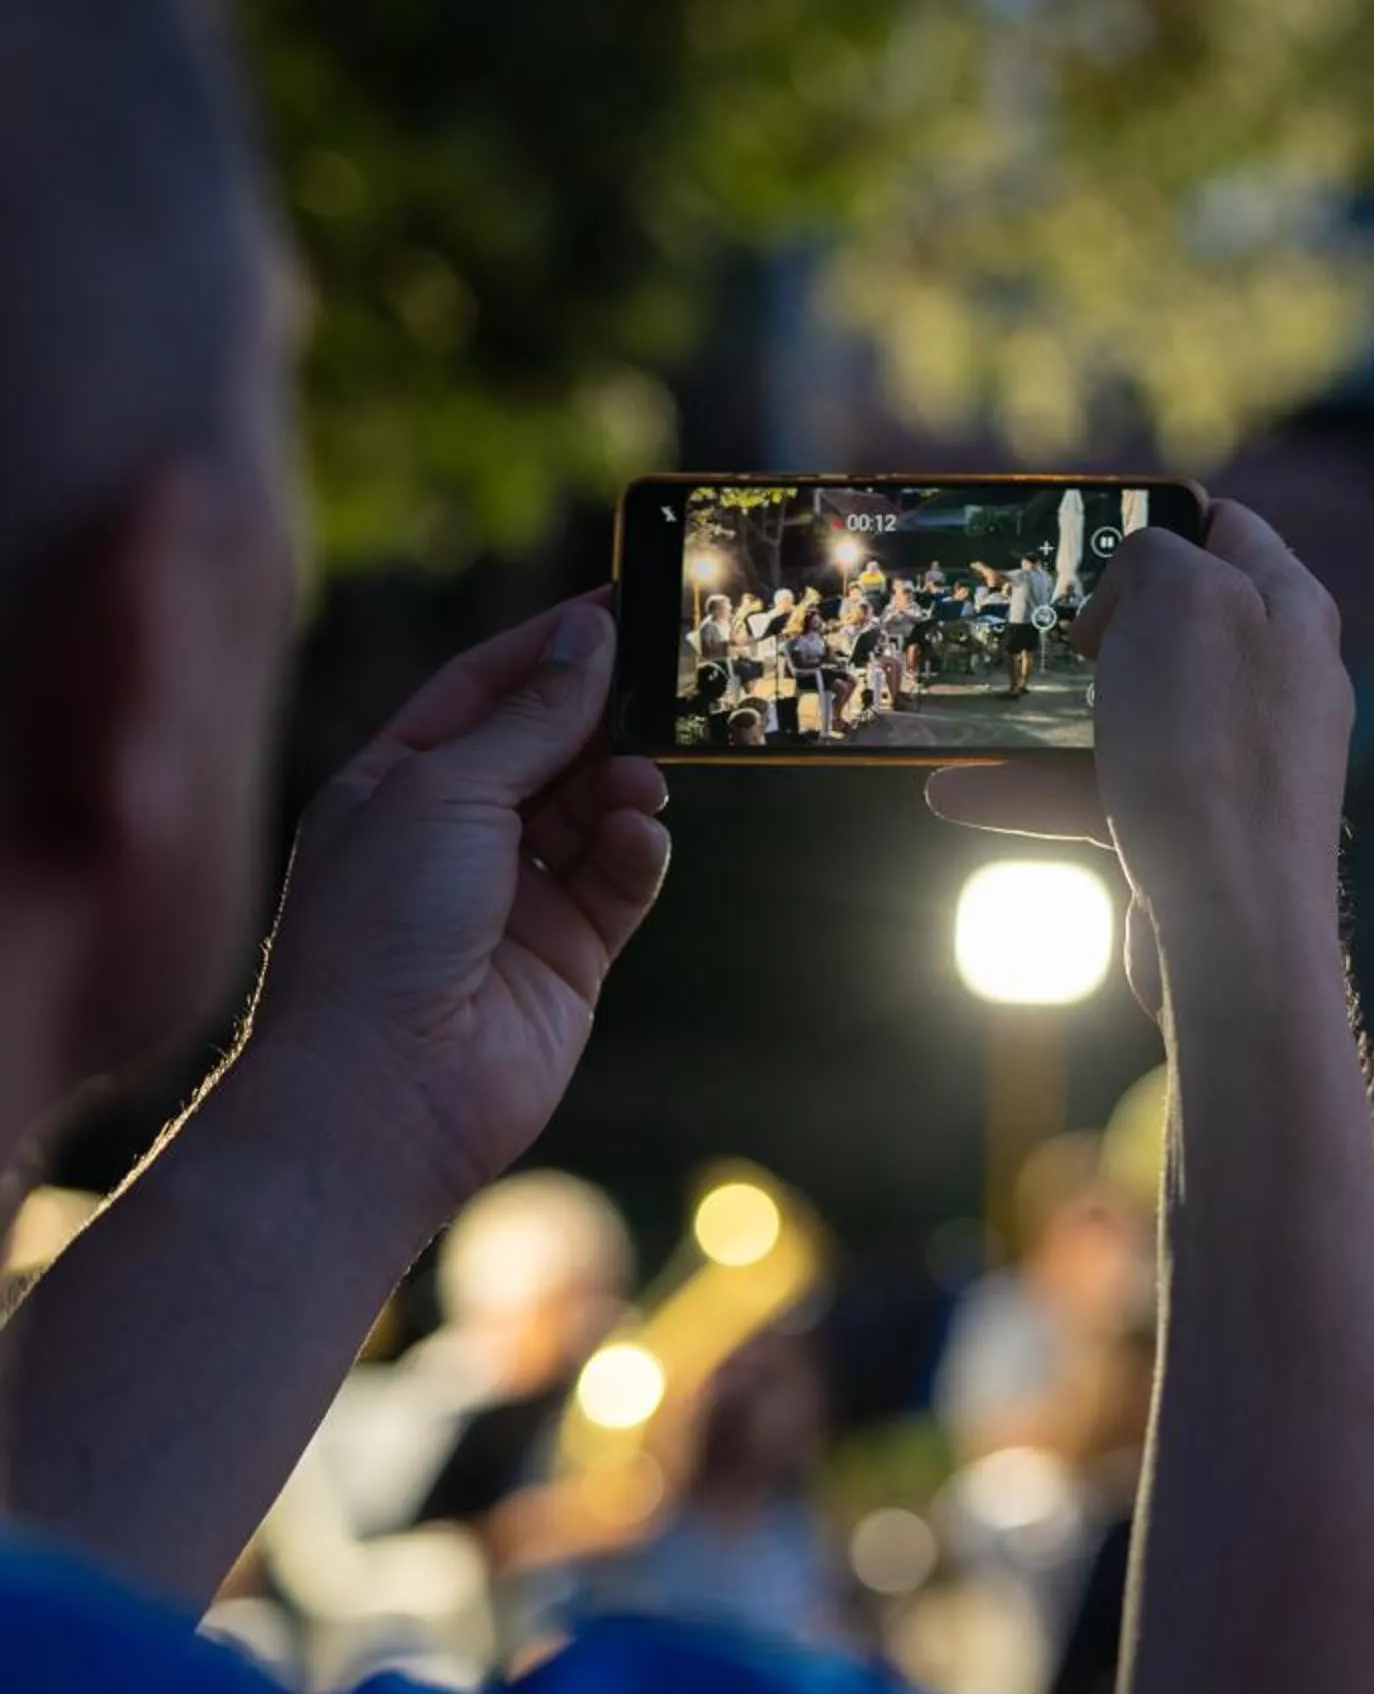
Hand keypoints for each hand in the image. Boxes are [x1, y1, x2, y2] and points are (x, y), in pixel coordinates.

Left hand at [243, 594, 670, 1219]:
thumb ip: (532, 717)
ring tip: (645, 777)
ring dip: (624, 784)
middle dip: (605, 713)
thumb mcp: (447, 791)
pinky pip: (619, 879)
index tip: (621, 604)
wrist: (386, 1088)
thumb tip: (591, 638)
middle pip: (551, 746)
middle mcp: (455, 834)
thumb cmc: (381, 929)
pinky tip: (639, 838)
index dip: (550, 646)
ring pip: (595, 809)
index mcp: (397, 783)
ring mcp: (515, 895)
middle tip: (672, 678)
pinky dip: (636, 851)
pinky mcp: (570, 953)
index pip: (483, 689)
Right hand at [927, 501, 1352, 995]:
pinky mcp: (1195, 830)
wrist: (1235, 929)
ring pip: (1125, 714)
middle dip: (1090, 621)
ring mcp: (1234, 761)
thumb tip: (1127, 602)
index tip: (1082, 527)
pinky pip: (1104, 791)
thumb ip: (1153, 559)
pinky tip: (956, 791)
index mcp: (1289, 612)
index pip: (1227, 530)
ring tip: (962, 708)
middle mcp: (1272, 683)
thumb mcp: (1181, 600)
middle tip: (1023, 616)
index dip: (1155, 515)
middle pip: (1170, 624)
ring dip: (1039, 714)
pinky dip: (1034, 790)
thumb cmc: (1212, 751)